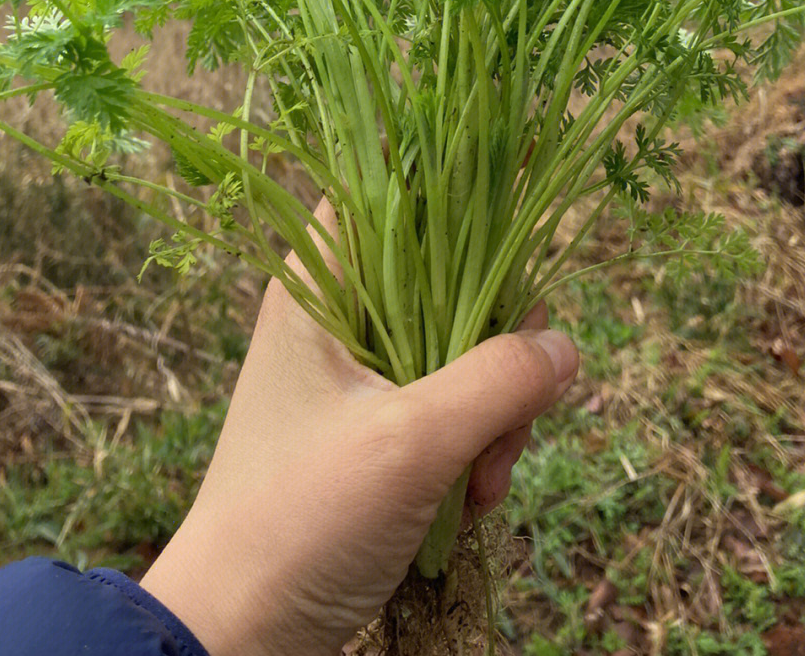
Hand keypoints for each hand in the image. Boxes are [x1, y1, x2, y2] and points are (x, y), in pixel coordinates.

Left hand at [141, 202, 578, 655]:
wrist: (239, 635)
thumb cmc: (299, 521)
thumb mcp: (409, 444)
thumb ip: (495, 382)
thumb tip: (565, 346)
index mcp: (320, 289)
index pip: (388, 193)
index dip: (454, 197)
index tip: (516, 237)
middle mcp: (339, 319)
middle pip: (449, 279)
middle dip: (496, 346)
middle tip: (505, 414)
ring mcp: (359, 379)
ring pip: (460, 352)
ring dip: (494, 412)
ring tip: (484, 479)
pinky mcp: (377, 433)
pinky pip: (451, 411)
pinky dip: (476, 448)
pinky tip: (476, 498)